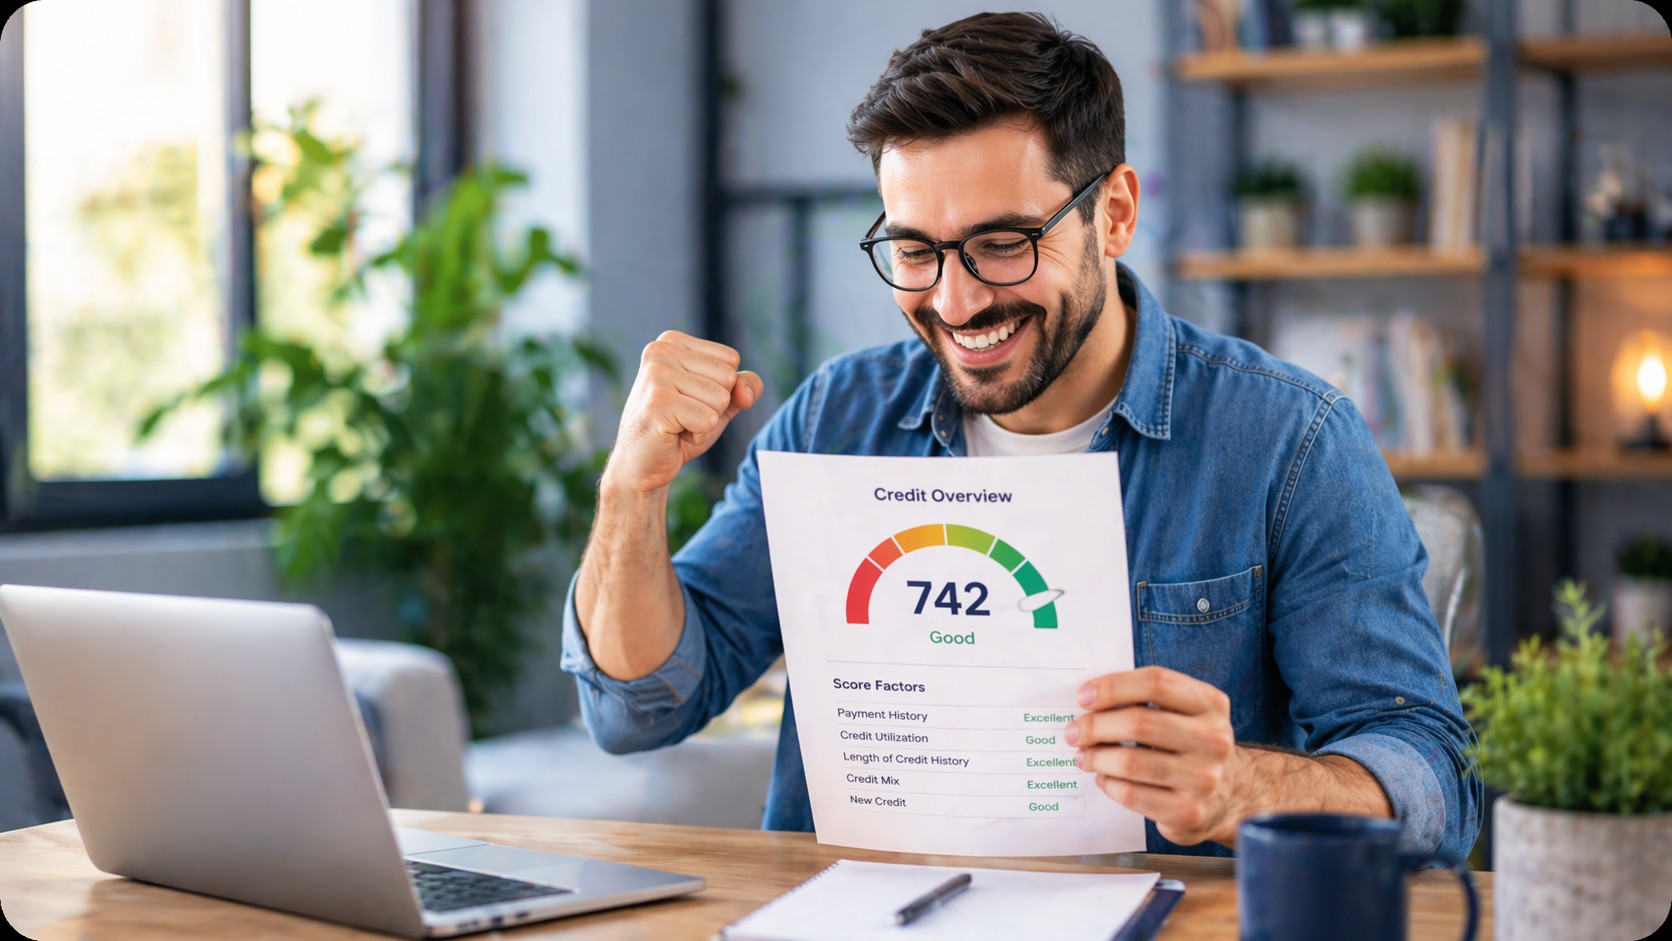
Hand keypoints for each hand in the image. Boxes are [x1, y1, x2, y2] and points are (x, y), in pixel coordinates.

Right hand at [605, 331, 763, 496]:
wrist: (642, 465)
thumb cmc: (679, 429)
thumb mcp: (718, 402)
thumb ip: (743, 387)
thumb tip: (745, 392)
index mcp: (672, 341)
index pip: (731, 360)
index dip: (721, 389)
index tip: (690, 401)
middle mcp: (661, 351)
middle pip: (728, 377)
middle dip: (714, 406)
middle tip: (682, 416)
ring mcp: (657, 375)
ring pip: (721, 399)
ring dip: (705, 422)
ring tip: (677, 425)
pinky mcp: (658, 403)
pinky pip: (709, 420)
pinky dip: (698, 436)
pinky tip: (672, 435)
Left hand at [1066, 666, 1244, 846]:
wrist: (1230, 795)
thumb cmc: (1190, 745)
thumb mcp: (1185, 712)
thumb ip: (1147, 699)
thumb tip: (1089, 700)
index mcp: (1210, 704)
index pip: (1156, 683)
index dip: (1114, 687)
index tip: (1084, 697)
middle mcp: (1213, 739)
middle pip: (1138, 723)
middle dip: (1095, 726)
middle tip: (1074, 732)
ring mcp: (1203, 778)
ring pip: (1130, 761)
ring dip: (1096, 757)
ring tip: (1084, 756)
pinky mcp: (1188, 812)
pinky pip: (1131, 794)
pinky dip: (1108, 784)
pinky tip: (1105, 778)